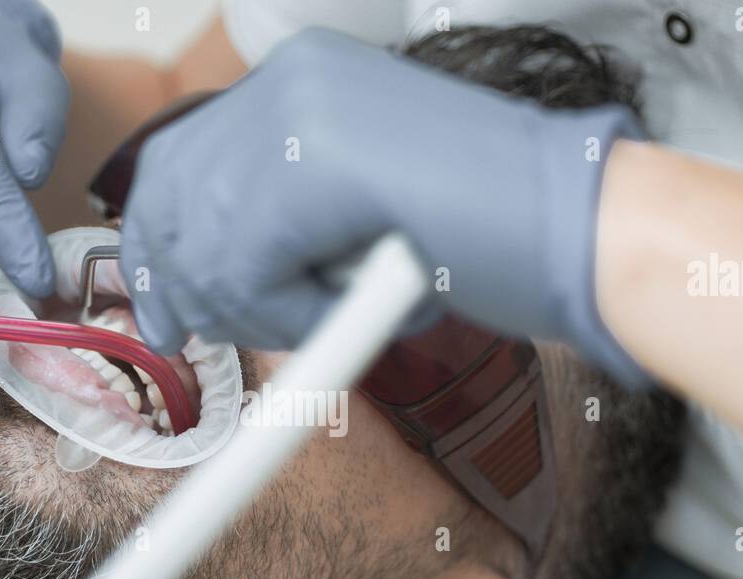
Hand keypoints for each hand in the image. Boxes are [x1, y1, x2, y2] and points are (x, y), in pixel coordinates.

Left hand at [119, 28, 647, 384]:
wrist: (582, 223)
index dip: (159, 241)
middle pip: (170, 198)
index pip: (178, 161)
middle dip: (179, 286)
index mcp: (298, 81)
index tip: (165, 306)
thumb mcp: (357, 215)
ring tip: (334, 314)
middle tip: (193, 335)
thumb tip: (192, 288)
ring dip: (259, 310)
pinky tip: (355, 306)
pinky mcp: (317, 159)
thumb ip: (276, 228)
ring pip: (208, 246)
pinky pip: (252, 271)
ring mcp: (301, 110)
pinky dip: (295, 317)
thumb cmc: (490, 234)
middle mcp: (290, 79)